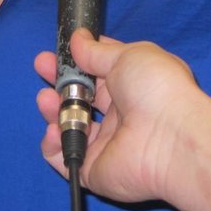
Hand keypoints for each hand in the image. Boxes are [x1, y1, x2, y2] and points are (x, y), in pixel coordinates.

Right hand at [34, 31, 201, 203]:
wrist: (169, 138)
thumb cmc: (156, 88)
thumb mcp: (127, 56)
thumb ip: (98, 52)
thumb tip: (77, 39)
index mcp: (132, 86)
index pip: (98, 72)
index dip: (78, 60)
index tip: (58, 49)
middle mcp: (120, 115)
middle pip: (81, 97)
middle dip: (59, 81)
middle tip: (41, 66)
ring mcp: (106, 144)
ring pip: (69, 126)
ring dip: (53, 109)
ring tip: (46, 99)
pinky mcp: (93, 171)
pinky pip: (65, 157)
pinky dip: (53, 144)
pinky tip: (54, 129)